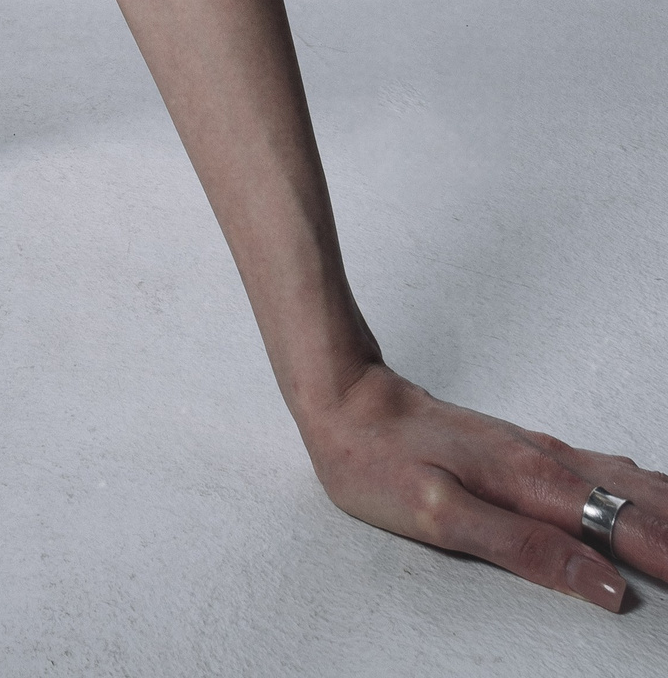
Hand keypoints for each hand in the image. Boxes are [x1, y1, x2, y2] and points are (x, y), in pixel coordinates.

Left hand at [303, 361, 664, 611]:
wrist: (345, 399)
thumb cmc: (379, 461)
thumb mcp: (441, 517)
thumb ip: (524, 548)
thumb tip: (604, 583)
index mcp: (533, 483)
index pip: (626, 527)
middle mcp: (546, 462)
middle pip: (639, 502)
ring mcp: (538, 453)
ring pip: (626, 483)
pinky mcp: (524, 450)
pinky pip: (603, 470)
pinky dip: (642, 491)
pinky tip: (651, 496)